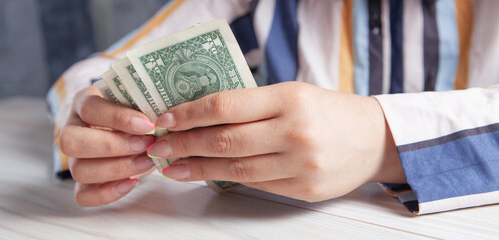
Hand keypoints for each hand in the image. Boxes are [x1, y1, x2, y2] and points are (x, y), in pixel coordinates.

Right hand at [60, 86, 155, 206]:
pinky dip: (107, 193)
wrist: (128, 127)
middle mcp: (71, 130)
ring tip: (148, 163)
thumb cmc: (133, 109)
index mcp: (83, 103)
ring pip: (78, 171)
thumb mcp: (135, 99)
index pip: (89, 108)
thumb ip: (142, 105)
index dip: (118, 118)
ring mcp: (73, 159)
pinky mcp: (81, 183)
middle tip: (147, 145)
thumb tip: (163, 120)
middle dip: (114, 146)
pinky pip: (82, 195)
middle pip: (72, 142)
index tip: (148, 125)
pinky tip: (133, 183)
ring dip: (117, 169)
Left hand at [148, 82, 405, 201]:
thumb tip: (202, 118)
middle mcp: (294, 131)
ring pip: (236, 168)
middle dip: (185, 144)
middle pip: (225, 140)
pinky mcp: (303, 189)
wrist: (374, 140)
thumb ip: (253, 106)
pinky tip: (208, 176)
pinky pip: (256, 184)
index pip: (226, 105)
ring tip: (173, 168)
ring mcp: (300, 164)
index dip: (189, 113)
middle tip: (158, 147)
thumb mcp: (293, 93)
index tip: (165, 119)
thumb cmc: (329, 111)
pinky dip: (227, 179)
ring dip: (198, 168)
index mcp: (289, 98)